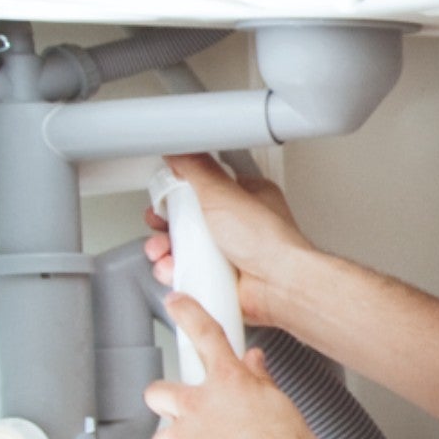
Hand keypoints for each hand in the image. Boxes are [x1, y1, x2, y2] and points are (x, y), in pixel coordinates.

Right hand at [144, 154, 314, 326]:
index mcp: (244, 197)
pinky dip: (176, 272)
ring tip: (162, 252)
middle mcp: (238, 225)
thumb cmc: (268, 240)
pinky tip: (173, 271)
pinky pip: (191, 272)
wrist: (278, 286)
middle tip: (159, 229)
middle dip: (166, 227)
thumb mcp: (222, 192)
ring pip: (186, 248)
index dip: (177, 193)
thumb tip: (177, 152)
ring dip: (166, 251)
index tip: (162, 199)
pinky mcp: (222, 279)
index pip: (203, 187)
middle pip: (189, 220)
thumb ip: (196, 168)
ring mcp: (230, 254)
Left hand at [144, 294, 330, 438]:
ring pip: (162, 438)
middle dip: (167, 400)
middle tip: (188, 414)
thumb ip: (261, 384)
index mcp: (230, 383)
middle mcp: (199, 406)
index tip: (176, 303)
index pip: (206, 335)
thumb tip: (255, 366)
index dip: (188, 313)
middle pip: (159, 391)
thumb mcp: (283, 409)